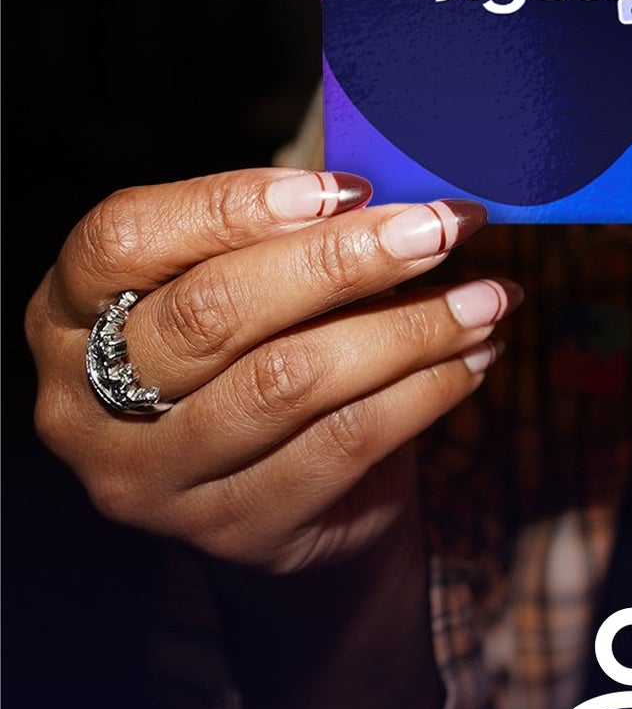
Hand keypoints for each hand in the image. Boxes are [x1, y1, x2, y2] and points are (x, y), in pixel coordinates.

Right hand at [27, 169, 517, 574]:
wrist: (295, 496)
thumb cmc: (269, 346)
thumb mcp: (253, 279)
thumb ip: (293, 226)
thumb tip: (404, 178)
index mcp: (69, 312)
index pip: (122, 237)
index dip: (233, 204)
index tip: (347, 187)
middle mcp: (83, 401)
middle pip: (213, 312)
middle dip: (345, 261)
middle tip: (444, 227)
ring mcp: (151, 478)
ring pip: (290, 381)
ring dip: (410, 328)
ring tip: (486, 295)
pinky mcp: (232, 530)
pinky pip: (343, 444)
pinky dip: (425, 390)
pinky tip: (474, 355)